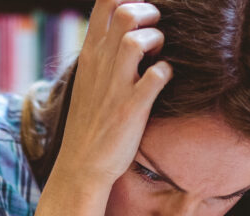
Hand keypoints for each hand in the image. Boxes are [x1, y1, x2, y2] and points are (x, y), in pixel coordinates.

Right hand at [53, 0, 172, 188]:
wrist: (82, 165)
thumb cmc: (89, 123)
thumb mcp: (88, 81)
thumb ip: (104, 55)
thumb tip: (126, 35)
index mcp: (90, 55)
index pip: (105, 4)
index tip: (140, 15)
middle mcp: (101, 65)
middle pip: (125, 13)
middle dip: (149, 13)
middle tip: (155, 30)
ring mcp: (115, 87)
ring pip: (137, 40)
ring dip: (156, 40)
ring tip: (157, 54)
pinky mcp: (131, 108)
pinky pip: (157, 76)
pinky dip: (167, 72)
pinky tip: (164, 79)